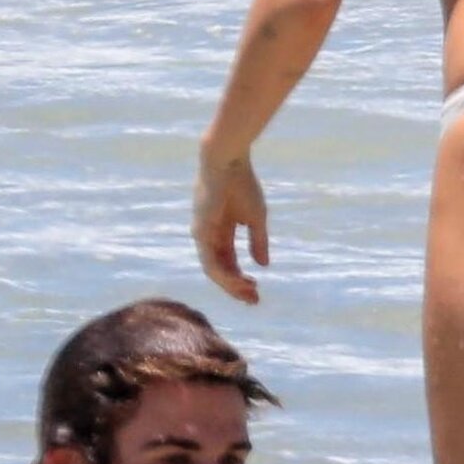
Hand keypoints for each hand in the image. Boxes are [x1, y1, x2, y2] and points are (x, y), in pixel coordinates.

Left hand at [192, 144, 269, 304]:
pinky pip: (210, 261)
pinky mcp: (200, 232)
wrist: (228, 162)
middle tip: (254, 301)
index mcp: (221, 231)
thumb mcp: (256, 218)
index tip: (257, 292)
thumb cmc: (242, 184)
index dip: (242, 279)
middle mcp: (208, 236)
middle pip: (220, 270)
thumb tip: (263, 265)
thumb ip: (258, 242)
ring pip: (214, 270)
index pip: (229, 262)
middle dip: (237, 287)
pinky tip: (239, 282)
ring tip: (249, 295)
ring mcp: (202, 235)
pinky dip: (224, 274)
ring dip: (231, 285)